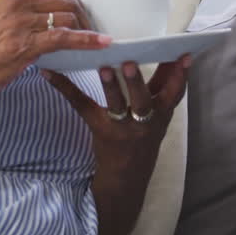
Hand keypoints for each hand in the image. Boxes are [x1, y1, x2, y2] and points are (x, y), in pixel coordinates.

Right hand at [0, 0, 111, 100]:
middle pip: (67, 0)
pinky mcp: (26, 44)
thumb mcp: (0, 18)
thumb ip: (25, 12)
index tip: (83, 12)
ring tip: (93, 41)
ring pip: (69, 18)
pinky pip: (65, 37)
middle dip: (84, 15)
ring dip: (86, 30)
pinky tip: (102, 43)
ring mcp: (22, 22)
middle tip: (90, 30)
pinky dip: (88, 40)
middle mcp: (18, 2)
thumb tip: (55, 16)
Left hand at [41, 55, 190, 170]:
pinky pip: (82, 106)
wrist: (126, 178)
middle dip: (138, 82)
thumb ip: (162, 90)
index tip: (184, 56)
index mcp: (162, 115)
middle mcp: (144, 122)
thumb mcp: (159, 117)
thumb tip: (170, 57)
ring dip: (110, 85)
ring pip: (116, 105)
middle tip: (129, 63)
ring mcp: (122, 127)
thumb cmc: (143, 138)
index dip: (181, 75)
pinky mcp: (100, 130)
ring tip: (104, 68)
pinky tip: (51, 74)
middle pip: (143, 101)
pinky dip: (66, 88)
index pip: (175, 93)